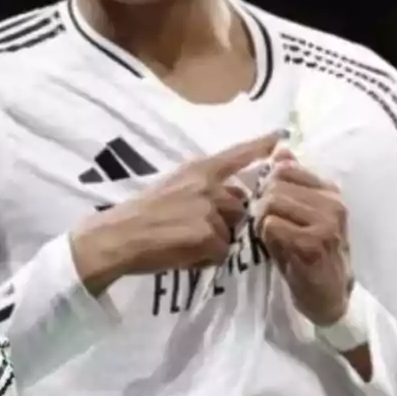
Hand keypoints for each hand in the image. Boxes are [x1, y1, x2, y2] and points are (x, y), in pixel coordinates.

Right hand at [70, 131, 280, 294]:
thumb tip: (229, 199)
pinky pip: (221, 252)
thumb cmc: (139, 213)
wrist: (117, 236)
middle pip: (239, 205)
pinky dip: (206, 258)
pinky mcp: (208, 236)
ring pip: (232, 231)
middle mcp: (208, 185)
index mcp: (198, 169)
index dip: (260, 147)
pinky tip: (184, 254)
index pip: (236, 155)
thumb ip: (201, 188)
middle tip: (195, 229)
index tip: (280, 137)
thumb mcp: (171, 186)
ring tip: (186, 242)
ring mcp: (210, 210)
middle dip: (226, 220)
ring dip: (216, 241)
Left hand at [254, 148, 352, 325]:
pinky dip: (267, 237)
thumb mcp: (300, 213)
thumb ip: (291, 182)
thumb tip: (280, 149)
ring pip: (272, 203)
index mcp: (330, 191)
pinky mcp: (314, 242)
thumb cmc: (308, 253)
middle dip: (263, 207)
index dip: (269, 186)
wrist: (328, 295)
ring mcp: (327, 222)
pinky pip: (272, 225)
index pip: (286, 168)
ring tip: (276, 238)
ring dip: (263, 222)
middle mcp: (333, 202)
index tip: (273, 207)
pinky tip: (279, 250)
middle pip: (274, 186)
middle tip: (271, 228)